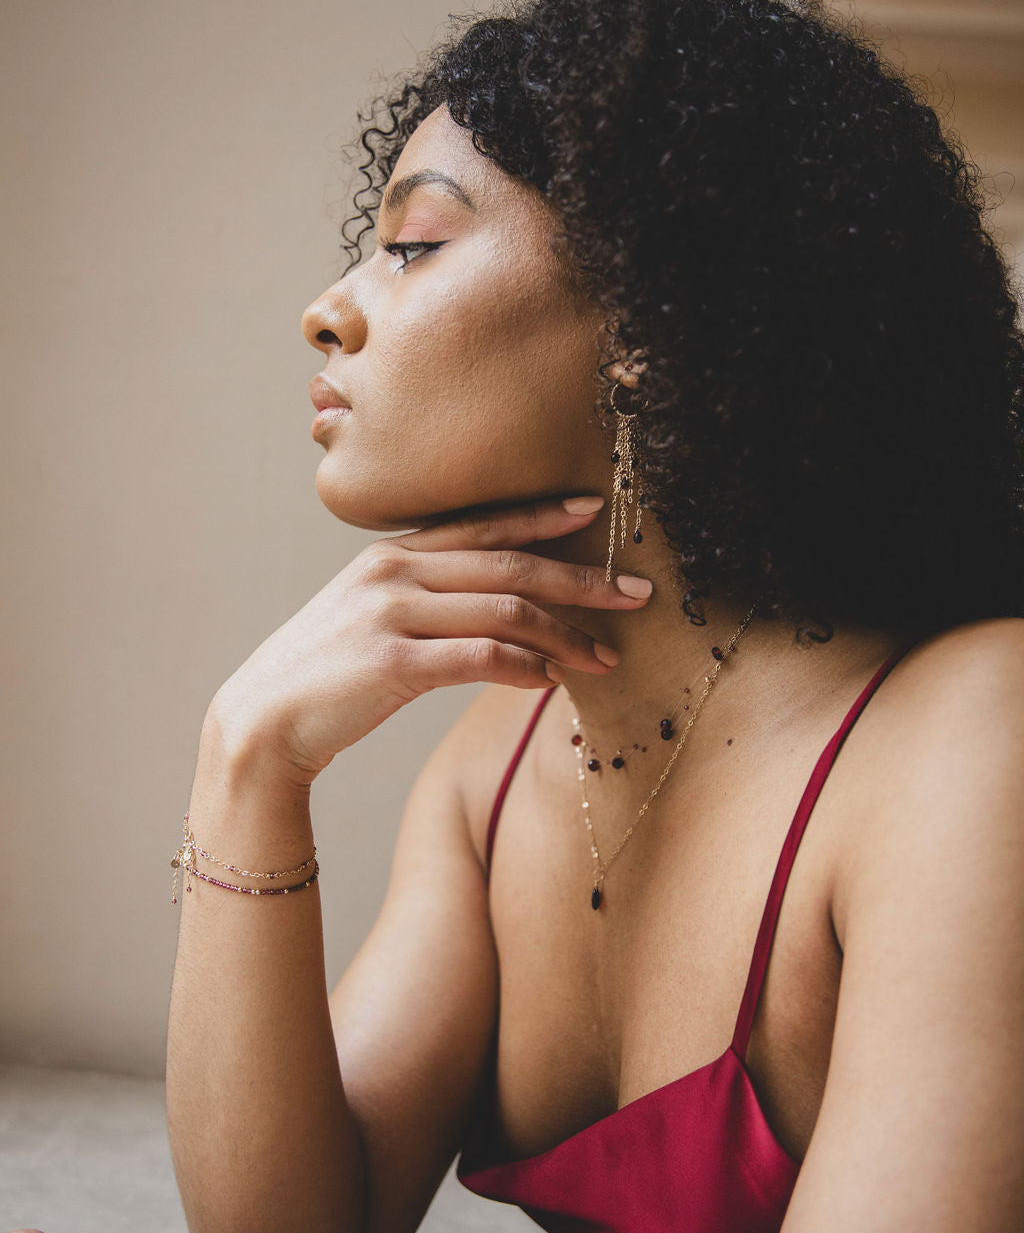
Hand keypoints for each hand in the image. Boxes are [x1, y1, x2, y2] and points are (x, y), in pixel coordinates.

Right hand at [209, 495, 652, 787]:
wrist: (261, 722)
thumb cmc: (325, 676)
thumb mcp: (369, 618)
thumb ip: (425, 601)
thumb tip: (499, 616)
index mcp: (391, 554)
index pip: (481, 524)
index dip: (541, 515)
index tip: (593, 510)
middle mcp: (394, 572)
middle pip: (509, 563)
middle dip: (582, 578)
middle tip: (637, 592)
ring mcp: (391, 613)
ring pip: (504, 609)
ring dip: (566, 635)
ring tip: (607, 656)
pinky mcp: (393, 662)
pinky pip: (480, 656)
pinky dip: (526, 667)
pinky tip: (553, 681)